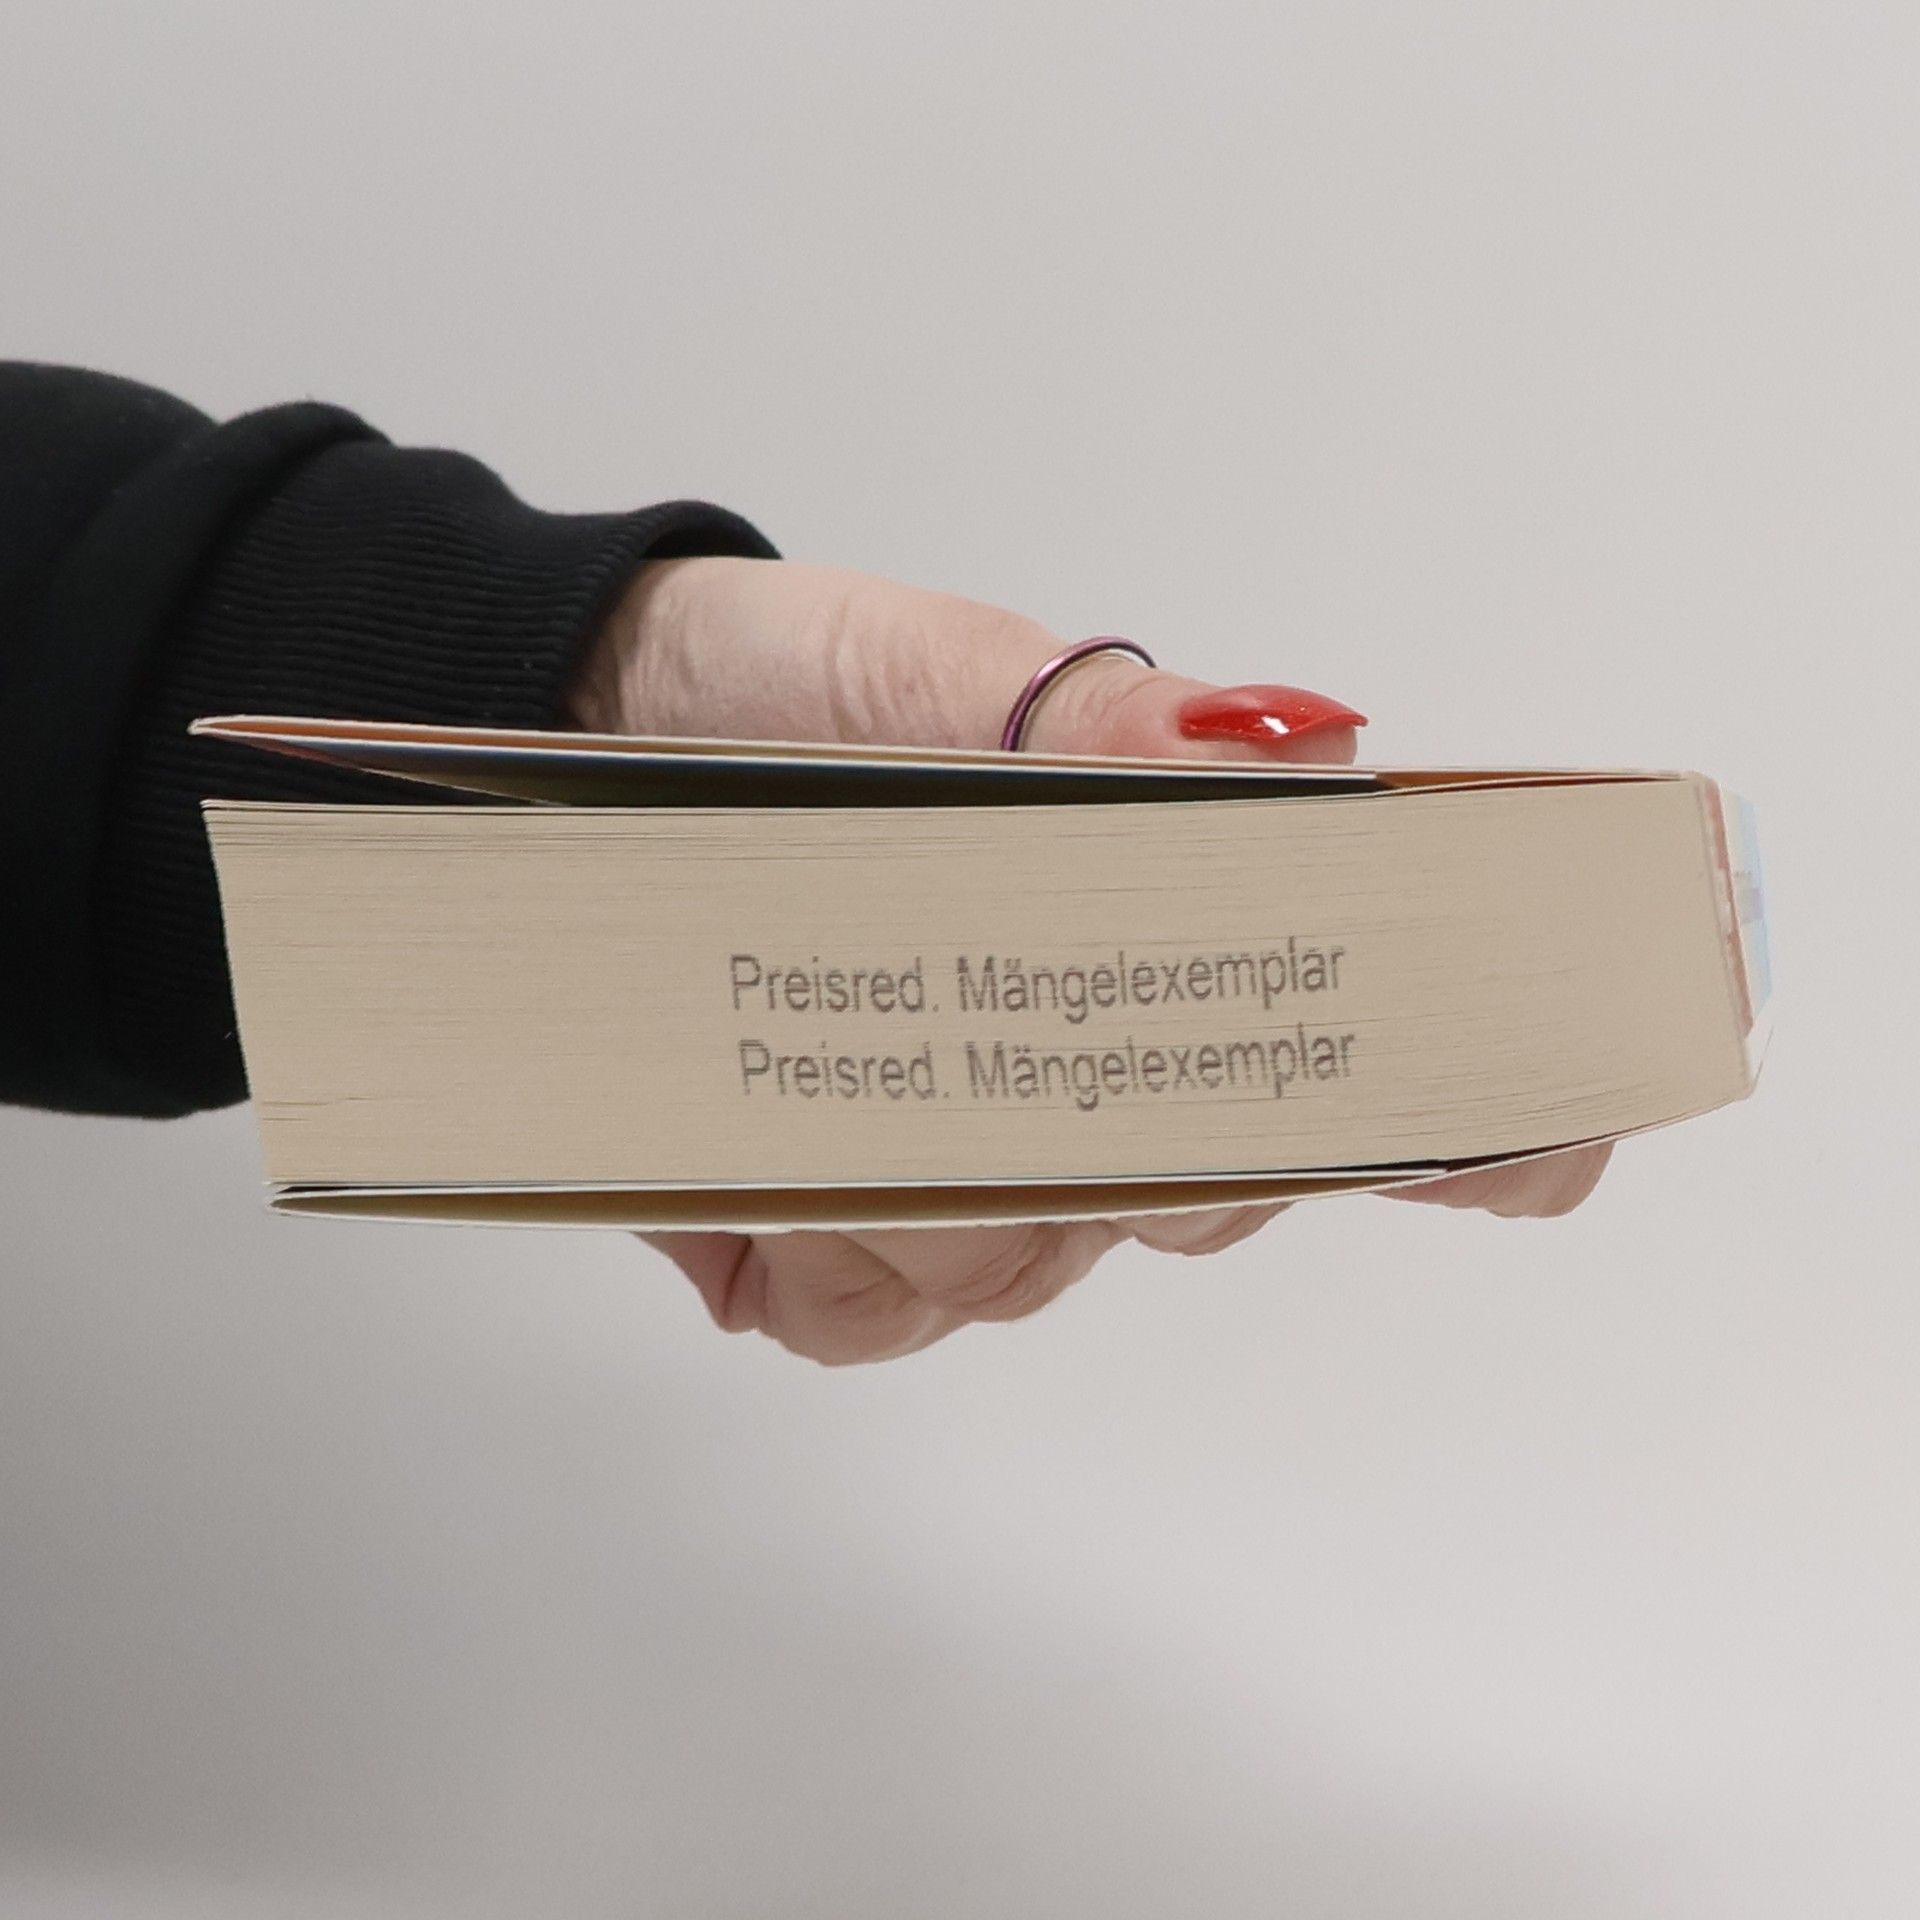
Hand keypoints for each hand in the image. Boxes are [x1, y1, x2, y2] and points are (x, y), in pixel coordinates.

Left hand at [570, 556, 1609, 1361]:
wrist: (598, 719)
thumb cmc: (793, 690)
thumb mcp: (943, 674)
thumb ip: (1113, 726)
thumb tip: (1297, 745)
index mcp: (1173, 931)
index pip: (1378, 1061)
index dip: (1468, 1124)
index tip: (1509, 1143)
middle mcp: (1094, 1070)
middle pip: (1200, 1200)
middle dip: (1117, 1146)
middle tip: (996, 1027)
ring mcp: (966, 1164)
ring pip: (1020, 1276)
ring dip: (924, 1195)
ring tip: (814, 1061)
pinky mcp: (827, 1227)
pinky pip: (871, 1319)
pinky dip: (810, 1262)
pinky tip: (752, 1175)